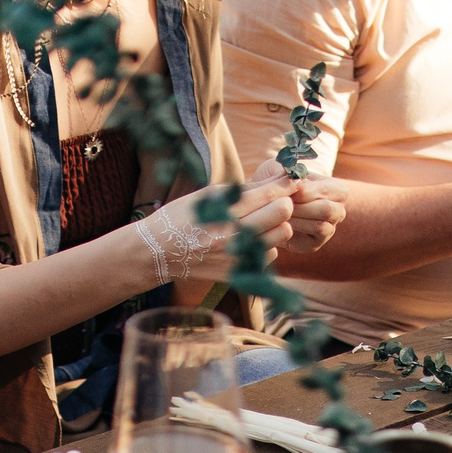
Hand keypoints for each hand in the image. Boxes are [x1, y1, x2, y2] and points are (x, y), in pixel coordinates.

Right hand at [135, 177, 294, 286]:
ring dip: (277, 225)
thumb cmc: (181, 217)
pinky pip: (269, 255)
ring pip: (280, 235)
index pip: (268, 194)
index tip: (293, 180)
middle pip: (281, 213)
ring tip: (262, 221)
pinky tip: (250, 240)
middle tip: (278, 200)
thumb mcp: (206, 195)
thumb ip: (242, 190)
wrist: (158, 252)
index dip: (285, 185)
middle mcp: (233, 234)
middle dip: (284, 203)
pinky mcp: (237, 272)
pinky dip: (264, 245)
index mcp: (224, 211)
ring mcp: (237, 256)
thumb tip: (275, 182)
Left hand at [248, 159, 347, 255]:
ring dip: (296, 219)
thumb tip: (297, 184)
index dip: (307, 191)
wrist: (265, 202)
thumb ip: (290, 174)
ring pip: (320, 226)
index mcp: (337, 190)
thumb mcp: (282, 170)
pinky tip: (279, 224)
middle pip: (328, 210)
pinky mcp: (314, 245)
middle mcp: (338, 211)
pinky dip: (293, 232)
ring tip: (277, 213)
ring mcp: (328, 229)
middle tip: (280, 204)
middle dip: (301, 207)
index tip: (288, 191)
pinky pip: (309, 242)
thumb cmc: (277, 181)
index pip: (329, 190)